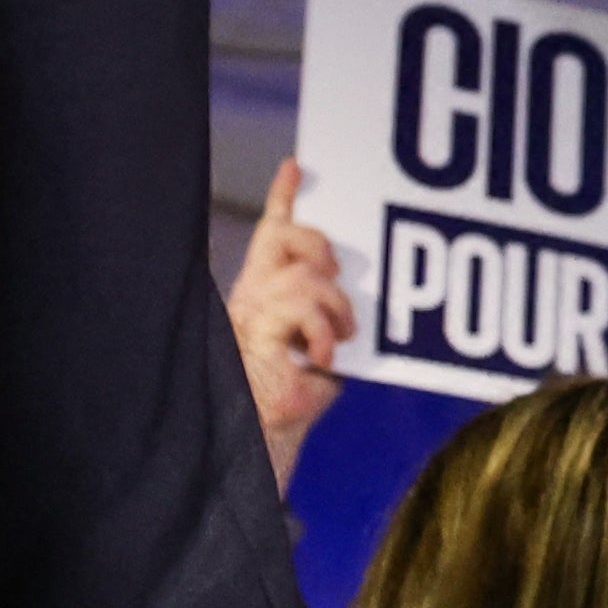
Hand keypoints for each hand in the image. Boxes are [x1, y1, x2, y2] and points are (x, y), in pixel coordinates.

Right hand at [232, 156, 354, 487]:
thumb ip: (332, 321)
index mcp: (264, 294)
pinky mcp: (257, 333)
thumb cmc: (291, 404)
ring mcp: (250, 313)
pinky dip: (322, 331)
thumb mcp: (322, 353)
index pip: (272, 233)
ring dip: (335, 305)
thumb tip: (357, 305)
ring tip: (337, 337)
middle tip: (338, 283)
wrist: (261, 443)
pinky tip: (321, 357)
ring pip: (304, 274)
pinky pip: (301, 306)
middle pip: (286, 236)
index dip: (284, 196)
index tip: (298, 165)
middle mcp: (251, 296)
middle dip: (322, 248)